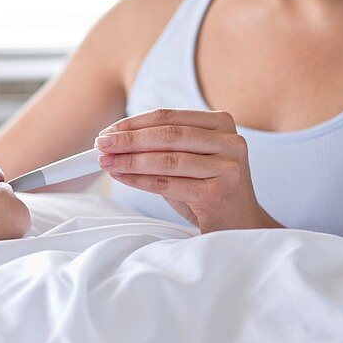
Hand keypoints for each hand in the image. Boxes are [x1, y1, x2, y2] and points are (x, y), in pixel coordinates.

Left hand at [94, 108, 278, 233]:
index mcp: (222, 123)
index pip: (169, 116)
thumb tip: (115, 140)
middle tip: (101, 144)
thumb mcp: (188, 159)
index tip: (108, 131)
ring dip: (131, 161)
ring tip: (106, 162)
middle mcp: (230, 141)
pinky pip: (169, 183)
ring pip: (167, 159)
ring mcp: (227, 167)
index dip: (134, 122)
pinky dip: (141, 180)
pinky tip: (123, 178)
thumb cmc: (208, 189)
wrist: (241, 226)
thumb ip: (162, 146)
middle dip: (129, 140)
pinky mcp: (218, 193)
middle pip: (168, 135)